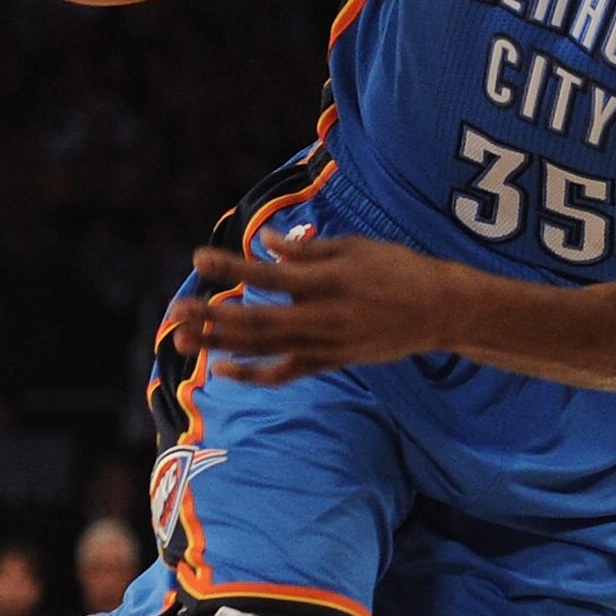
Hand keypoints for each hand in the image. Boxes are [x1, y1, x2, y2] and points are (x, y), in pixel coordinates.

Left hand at [174, 233, 460, 383]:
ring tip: (183, 338)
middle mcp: (324, 316)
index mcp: (330, 281)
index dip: (232, 268)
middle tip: (175, 311)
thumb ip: (307, 249)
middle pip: (257, 320)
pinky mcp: (332, 361)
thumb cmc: (399, 270)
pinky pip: (286, 372)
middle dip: (212, 316)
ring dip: (221, 344)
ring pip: (264, 348)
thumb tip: (265, 242)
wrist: (440, 311)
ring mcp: (327, 344)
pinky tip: (223, 368)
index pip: (270, 275)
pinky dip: (254, 373)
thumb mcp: (356, 248)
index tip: (199, 259)